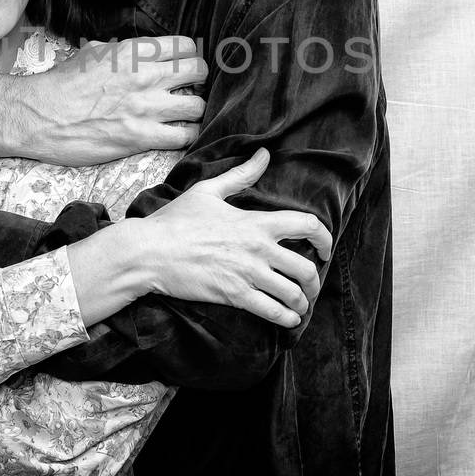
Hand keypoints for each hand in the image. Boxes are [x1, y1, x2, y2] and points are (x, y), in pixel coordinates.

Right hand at [0, 36, 207, 164]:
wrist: (39, 115)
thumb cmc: (61, 84)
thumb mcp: (91, 52)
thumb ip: (118, 49)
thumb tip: (131, 50)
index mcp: (133, 52)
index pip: (186, 45)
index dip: (189, 56)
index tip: (184, 66)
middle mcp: (145, 76)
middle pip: (199, 71)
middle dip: (198, 80)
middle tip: (188, 89)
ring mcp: (146, 108)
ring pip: (198, 105)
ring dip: (194, 111)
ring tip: (183, 115)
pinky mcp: (141, 137)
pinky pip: (184, 136)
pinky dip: (185, 136)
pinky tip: (176, 135)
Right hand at [129, 149, 332, 327]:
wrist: (149, 251)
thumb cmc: (176, 220)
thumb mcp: (208, 191)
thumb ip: (241, 175)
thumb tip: (263, 154)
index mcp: (256, 222)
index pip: (307, 225)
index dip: (325, 238)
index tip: (324, 249)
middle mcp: (258, 248)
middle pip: (306, 267)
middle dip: (315, 280)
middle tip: (311, 286)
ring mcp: (248, 273)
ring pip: (293, 293)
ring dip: (302, 303)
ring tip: (299, 306)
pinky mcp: (235, 295)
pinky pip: (272, 311)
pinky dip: (286, 319)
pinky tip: (288, 320)